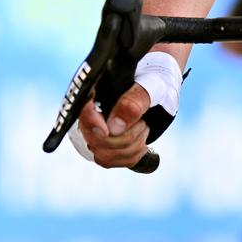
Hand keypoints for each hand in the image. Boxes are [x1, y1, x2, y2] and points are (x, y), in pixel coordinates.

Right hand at [70, 52, 181, 168]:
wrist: (162, 90)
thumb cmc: (156, 80)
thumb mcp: (153, 84)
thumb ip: (135, 100)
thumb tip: (114, 127)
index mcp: (96, 88)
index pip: (80, 108)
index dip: (90, 121)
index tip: (107, 130)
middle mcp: (89, 111)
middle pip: (92, 138)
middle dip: (123, 138)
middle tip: (143, 123)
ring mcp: (94, 130)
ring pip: (102, 155)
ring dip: (131, 147)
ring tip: (144, 128)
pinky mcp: (103, 145)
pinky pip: (110, 162)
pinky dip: (131, 155)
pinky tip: (141, 141)